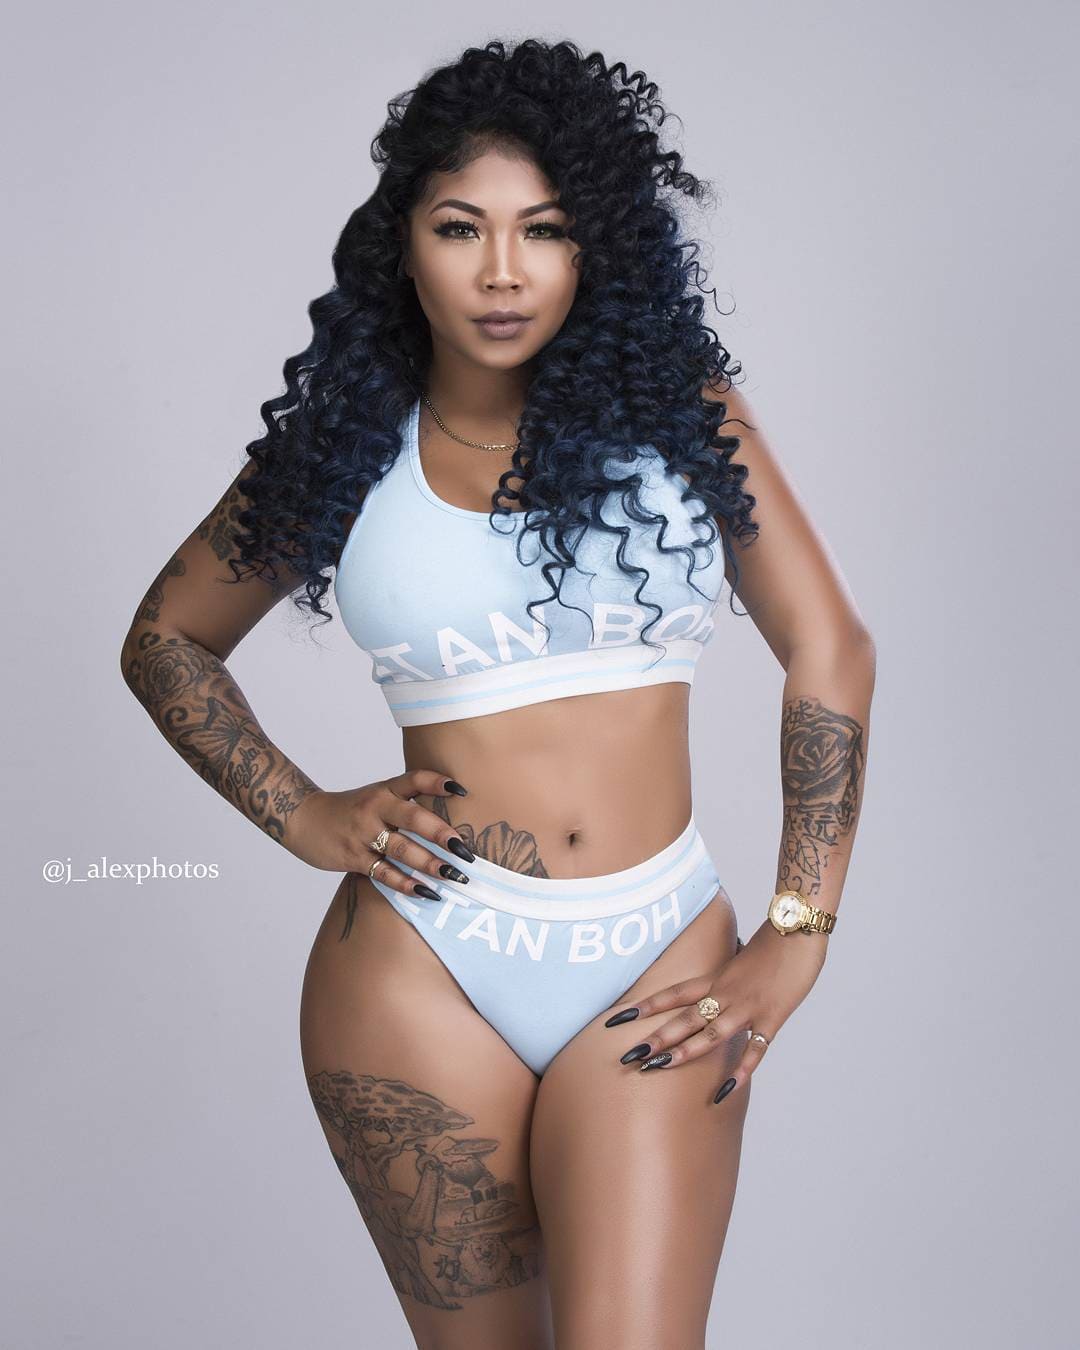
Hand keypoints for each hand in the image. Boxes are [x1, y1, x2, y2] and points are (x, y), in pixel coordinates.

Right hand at [285, 769, 475, 899]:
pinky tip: (425, 892)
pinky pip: (383, 872)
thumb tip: (448, 820)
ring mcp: (364, 833)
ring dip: (430, 864)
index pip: (414, 779)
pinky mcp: (353, 857)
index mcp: (385, 790)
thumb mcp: (376, 796)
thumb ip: (406, 803)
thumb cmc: (351, 810)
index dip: (438, 782)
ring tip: (454, 876)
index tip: (463, 790)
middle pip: (414, 818)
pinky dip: (405, 884)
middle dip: (443, 835)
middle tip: (466, 851)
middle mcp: (376, 808)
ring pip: (402, 849)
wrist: (303, 818)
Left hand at [604, 917, 828, 1102]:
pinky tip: (725, 1091)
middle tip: (629, 1055)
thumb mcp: (741, 958)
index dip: (646, 1006)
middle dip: (657, 1037)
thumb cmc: (773, 941)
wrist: (799, 927)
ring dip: (685, 1051)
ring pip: (710, 1033)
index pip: (673, 993)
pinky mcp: (772, 1018)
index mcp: (716, 977)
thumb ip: (727, 976)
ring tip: (659, 1067)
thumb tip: (714, 985)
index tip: (618, 1018)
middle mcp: (725, 993)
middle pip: (684, 1018)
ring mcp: (747, 1007)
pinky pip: (754, 1050)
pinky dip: (740, 1072)